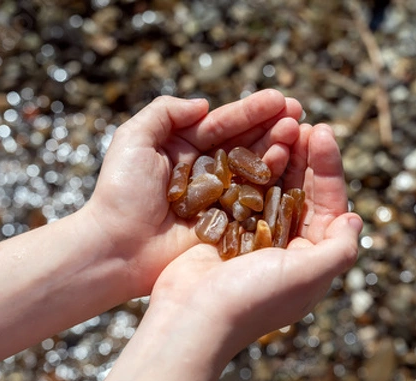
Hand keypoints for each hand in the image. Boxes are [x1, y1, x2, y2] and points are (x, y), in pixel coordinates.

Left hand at [84, 90, 302, 296]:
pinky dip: (272, 180)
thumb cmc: (122, 193)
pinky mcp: (227, 221)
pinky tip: (289, 162)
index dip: (250, 112)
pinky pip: (253, 197)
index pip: (222, 124)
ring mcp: (218, 196)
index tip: (278, 99)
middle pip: (244, 143)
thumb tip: (204, 104)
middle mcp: (205, 170)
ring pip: (253, 167)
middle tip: (298, 112)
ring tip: (296, 132)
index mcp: (183, 148)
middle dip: (271, 125)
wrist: (117, 247)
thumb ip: (164, 113)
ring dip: (277, 147)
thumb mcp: (133, 140)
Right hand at [151, 122, 361, 348]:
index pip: (330, 204)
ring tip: (282, 125)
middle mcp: (289, 247)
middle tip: (302, 121)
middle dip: (306, 157)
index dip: (330, 166)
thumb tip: (354, 218)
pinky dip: (251, 170)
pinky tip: (252, 145)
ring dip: (281, 157)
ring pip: (276, 188)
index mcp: (312, 257)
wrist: (191, 317)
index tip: (322, 131)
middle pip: (304, 191)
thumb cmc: (252, 298)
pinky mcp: (229, 230)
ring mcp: (257, 238)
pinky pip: (246, 192)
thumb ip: (339, 248)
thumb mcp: (309, 275)